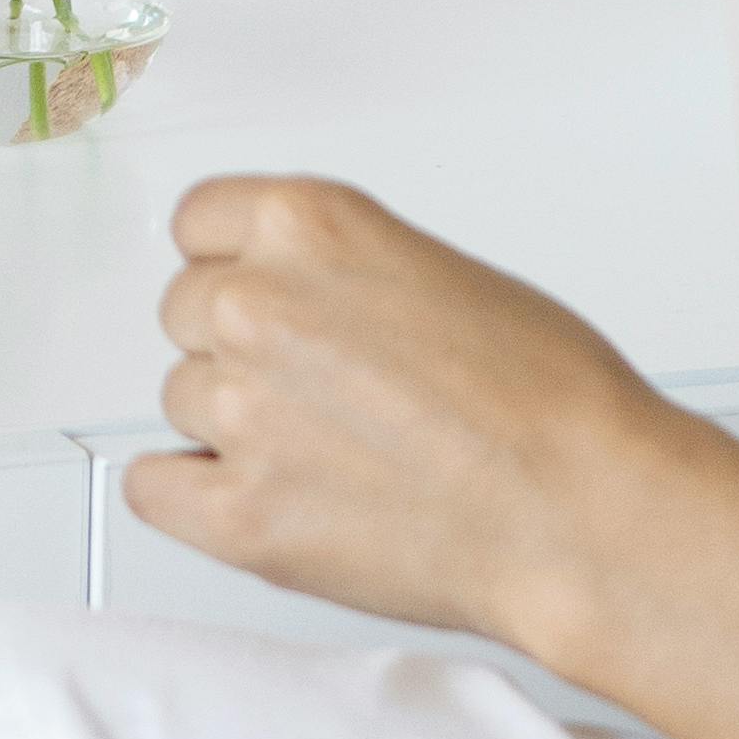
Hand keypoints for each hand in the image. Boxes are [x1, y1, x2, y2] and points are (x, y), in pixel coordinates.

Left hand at [120, 172, 692, 673]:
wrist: (584, 510)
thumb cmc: (548, 397)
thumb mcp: (435, 270)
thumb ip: (337, 271)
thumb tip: (295, 300)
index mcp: (305, 223)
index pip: (198, 224)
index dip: (238, 266)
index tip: (269, 297)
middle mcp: (255, 304)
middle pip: (186, 314)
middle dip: (243, 348)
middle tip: (324, 390)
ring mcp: (240, 410)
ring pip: (182, 401)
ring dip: (235, 426)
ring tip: (335, 453)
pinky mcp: (239, 515)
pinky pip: (154, 491)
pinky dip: (195, 500)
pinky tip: (258, 498)